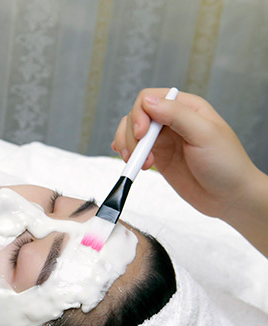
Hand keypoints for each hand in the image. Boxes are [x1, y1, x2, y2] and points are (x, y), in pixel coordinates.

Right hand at [112, 88, 267, 255]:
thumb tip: (148, 102)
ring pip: (130, 132)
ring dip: (128, 147)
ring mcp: (163, 139)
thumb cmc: (226, 165)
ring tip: (141, 164)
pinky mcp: (158, 156)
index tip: (142, 135)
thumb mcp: (204, 134)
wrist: (229, 197)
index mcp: (187, 107)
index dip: (139, 115)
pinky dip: (126, 153)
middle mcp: (173, 120)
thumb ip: (177, 115)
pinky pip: (133, 148)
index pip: (149, 99)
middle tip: (142, 156)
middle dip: (132, 136)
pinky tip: (131, 161)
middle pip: (135, 116)